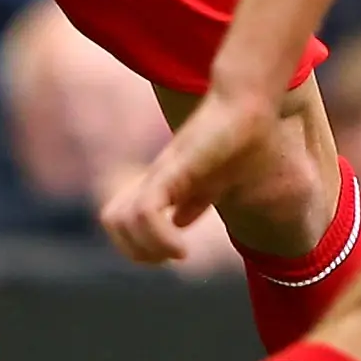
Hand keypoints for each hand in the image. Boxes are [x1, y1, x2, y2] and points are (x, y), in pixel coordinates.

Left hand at [101, 83, 279, 265]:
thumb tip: (180, 220)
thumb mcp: (216, 179)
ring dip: (146, 248)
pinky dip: (159, 238)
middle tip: (171, 255)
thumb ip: (196, 200)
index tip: (175, 252)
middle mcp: (155, 179)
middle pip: (112, 220)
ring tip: (177, 252)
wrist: (247, 105)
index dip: (138, 244)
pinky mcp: (173, 170)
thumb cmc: (240, 138)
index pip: (121, 217)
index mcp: (162, 182)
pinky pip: (145, 211)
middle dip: (136, 250)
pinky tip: (182, 249)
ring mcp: (162, 174)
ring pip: (120, 219)